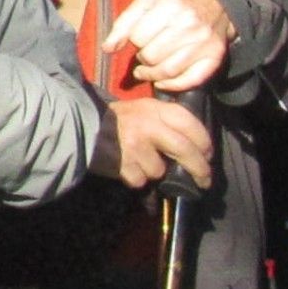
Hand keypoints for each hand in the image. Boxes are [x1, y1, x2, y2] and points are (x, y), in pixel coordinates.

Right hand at [91, 94, 213, 192]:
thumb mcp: (143, 109)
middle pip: (185, 149)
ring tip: (139, 162)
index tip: (208, 154)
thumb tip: (194, 146)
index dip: (204, 141)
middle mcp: (148, 125)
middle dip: (200, 168)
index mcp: (155, 108)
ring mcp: (136, 146)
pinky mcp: (124, 165)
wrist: (79, 125)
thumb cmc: (116, 119)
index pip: (190, 123)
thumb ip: (166, 120)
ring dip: (153, 171)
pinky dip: (136, 178)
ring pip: (159, 170)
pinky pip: (141, 180)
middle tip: (205, 180)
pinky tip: (126, 167)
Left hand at [106, 0, 234, 95]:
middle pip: (151, 56)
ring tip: (147, 71)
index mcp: (169, 5)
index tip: (140, 38)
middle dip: (143, 58)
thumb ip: (124, 23)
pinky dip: (171, 86)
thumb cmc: (176, 2)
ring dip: (152, 76)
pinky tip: (162, 82)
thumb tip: (107, 48)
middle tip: (145, 55)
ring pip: (167, 71)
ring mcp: (203, 43)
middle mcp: (189, 24)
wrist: (217, 3)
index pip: (138, 37)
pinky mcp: (214, 58)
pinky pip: (188, 81)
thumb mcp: (147, 2)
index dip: (135, 40)